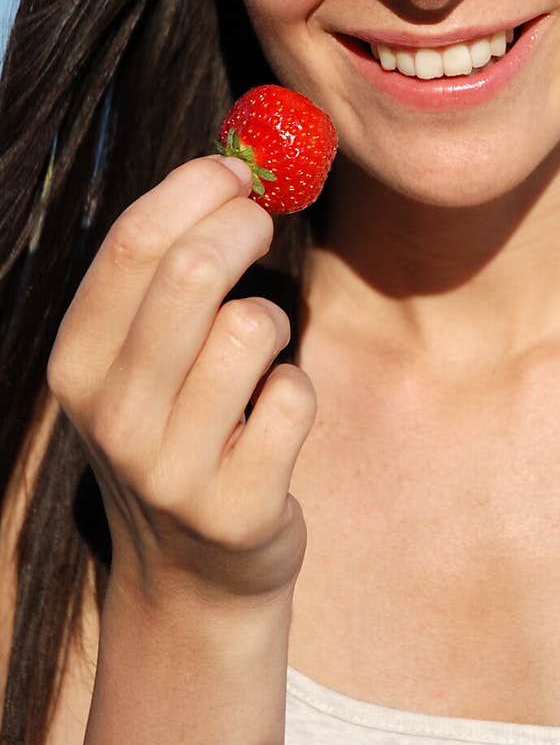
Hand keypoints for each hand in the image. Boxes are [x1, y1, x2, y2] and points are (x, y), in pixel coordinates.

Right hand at [47, 154, 315, 608]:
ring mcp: (171, 468)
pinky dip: (296, 389)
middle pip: (193, 272)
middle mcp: (112, 417)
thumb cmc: (177, 431)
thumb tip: (229, 170)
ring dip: (275, 322)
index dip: (196, 189)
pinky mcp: (237, 507)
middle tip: (262, 227)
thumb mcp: (137, 363)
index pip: (133, 243)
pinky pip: (294, 395)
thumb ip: (161, 277)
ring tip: (260, 355)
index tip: (235, 174)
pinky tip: (273, 418)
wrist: (193, 574)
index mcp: (77, 364)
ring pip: (253, 328)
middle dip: (245, 227)